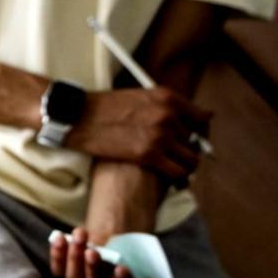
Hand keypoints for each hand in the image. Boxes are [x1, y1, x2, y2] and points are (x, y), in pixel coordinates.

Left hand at [47, 226, 142, 277]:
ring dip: (74, 258)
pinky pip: (58, 273)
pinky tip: (59, 239)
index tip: (121, 269)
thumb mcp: (130, 252)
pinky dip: (58, 255)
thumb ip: (120, 254)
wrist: (107, 247)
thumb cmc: (124, 251)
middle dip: (93, 270)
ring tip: (79, 237)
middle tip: (92, 252)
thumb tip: (100, 246)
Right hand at [65, 85, 209, 178]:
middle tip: (178, 158)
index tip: (194, 140)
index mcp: (167, 98)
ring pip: (191, 158)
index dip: (200, 132)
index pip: (202, 118)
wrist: (75, 116)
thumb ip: (162, 106)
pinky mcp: (149, 155)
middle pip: (196, 140)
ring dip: (186, 166)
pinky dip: (178, 178)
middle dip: (189, 150)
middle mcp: (168, 115)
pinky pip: (178, 172)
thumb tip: (183, 120)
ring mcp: (160, 135)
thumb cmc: (101, 107)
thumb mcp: (138, 96)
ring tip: (177, 170)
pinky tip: (172, 180)